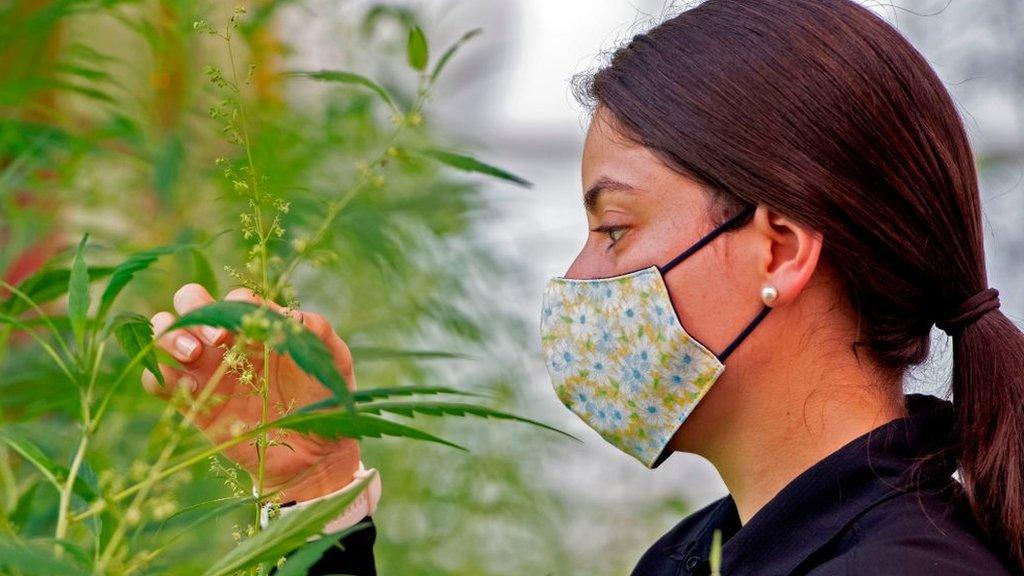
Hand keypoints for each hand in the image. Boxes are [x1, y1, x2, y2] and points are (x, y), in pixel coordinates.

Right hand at [141, 283, 360, 502]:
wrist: (315, 452)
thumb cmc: (326, 399)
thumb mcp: (331, 359)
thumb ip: (315, 329)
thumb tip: (288, 312)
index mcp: (259, 326)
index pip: (234, 298)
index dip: (235, 303)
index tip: (248, 323)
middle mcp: (227, 342)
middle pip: (189, 302)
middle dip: (194, 309)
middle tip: (216, 339)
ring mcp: (206, 371)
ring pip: (164, 334)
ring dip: (169, 335)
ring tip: (194, 354)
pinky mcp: (193, 404)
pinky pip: (158, 381)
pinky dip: (160, 376)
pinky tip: (187, 386)